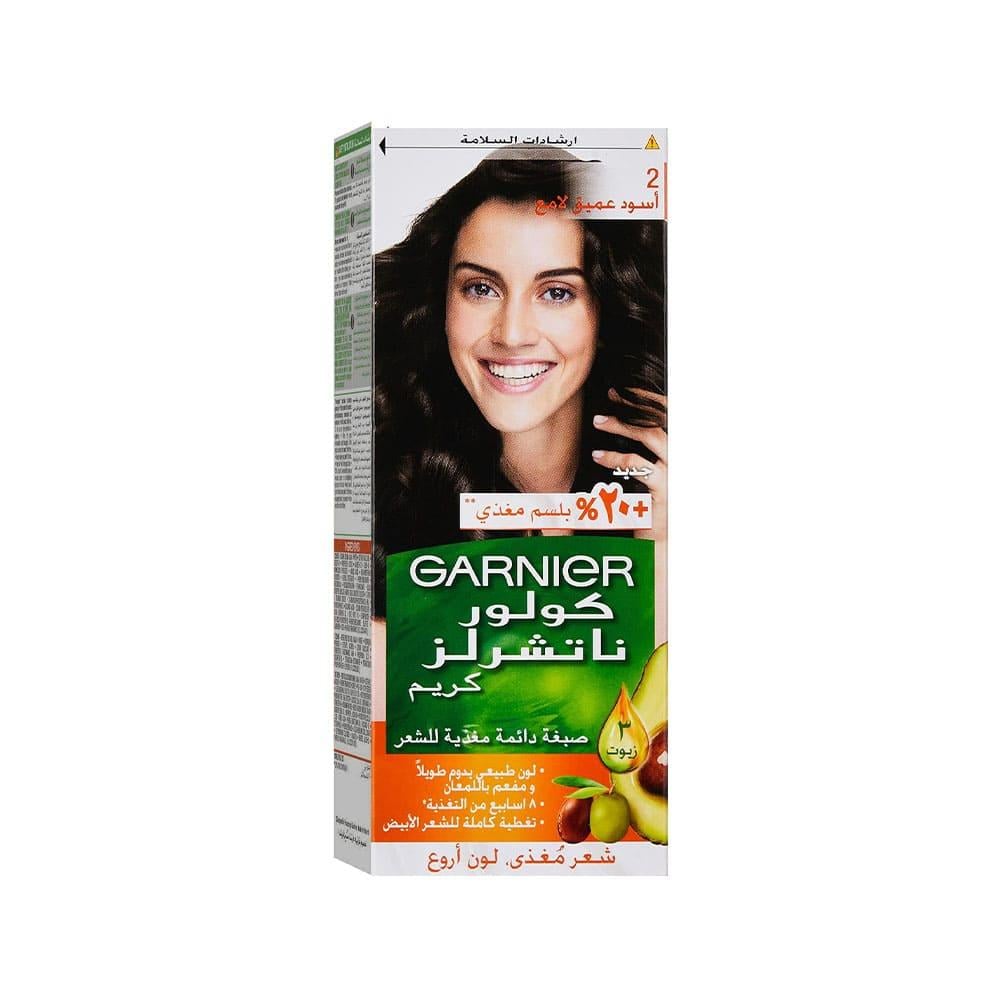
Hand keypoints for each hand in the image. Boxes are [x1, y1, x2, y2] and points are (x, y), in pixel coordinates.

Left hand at [591, 387, 666, 542]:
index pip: (670, 415)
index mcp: (680, 451)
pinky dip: (615, 457)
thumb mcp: (650, 473)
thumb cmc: (651, 504)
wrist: (661, 542)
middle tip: (610, 397)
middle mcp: (684, 457)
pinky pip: (637, 466)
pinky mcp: (664, 489)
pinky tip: (598, 455)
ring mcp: (677, 472)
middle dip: (635, 404)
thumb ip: (643, 450)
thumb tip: (619, 422)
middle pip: (661, 419)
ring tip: (598, 421)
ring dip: (623, 426)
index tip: (623, 390)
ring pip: (652, 437)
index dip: (648, 398)